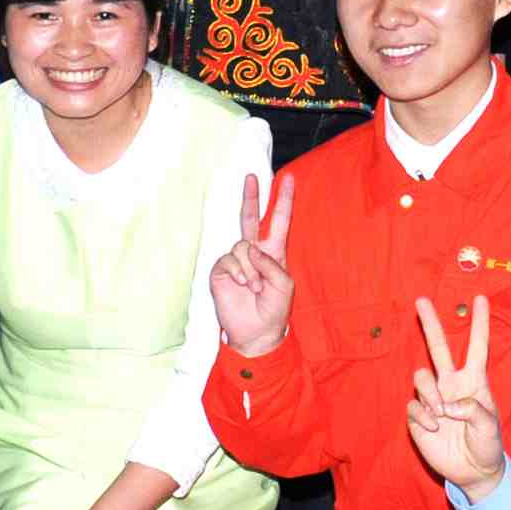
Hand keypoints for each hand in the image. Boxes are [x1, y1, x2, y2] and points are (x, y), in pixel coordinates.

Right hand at [210, 173, 293, 356]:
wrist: (255, 332)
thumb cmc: (274, 309)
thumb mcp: (284, 285)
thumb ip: (271, 264)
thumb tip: (251, 249)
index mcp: (274, 252)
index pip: (279, 221)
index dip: (284, 200)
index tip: (289, 178)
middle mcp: (254, 251)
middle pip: (251, 218)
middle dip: (252, 197)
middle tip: (252, 177)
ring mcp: (237, 260)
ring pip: (242, 246)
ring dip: (250, 268)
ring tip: (254, 287)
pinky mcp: (222, 270)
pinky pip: (229, 260)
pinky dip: (238, 272)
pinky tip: (241, 285)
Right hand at [406, 295, 504, 499]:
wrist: (473, 471)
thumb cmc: (487, 444)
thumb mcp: (489, 427)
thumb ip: (473, 410)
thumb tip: (448, 404)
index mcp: (473, 381)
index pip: (477, 346)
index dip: (480, 323)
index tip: (481, 298)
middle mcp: (451, 384)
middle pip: (438, 347)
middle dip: (430, 323)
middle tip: (421, 300)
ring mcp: (434, 399)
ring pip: (421, 377)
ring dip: (429, 393)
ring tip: (441, 413)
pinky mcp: (420, 417)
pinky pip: (413, 406)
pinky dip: (422, 416)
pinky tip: (433, 428)